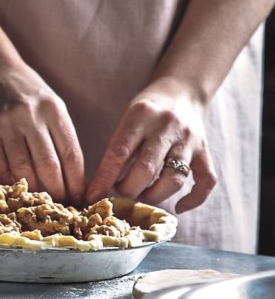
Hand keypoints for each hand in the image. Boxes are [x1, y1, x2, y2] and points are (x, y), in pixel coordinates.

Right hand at [0, 63, 84, 203]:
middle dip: (58, 191)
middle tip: (63, 206)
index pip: (71, 154)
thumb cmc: (28, 93)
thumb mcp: (52, 105)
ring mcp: (6, 124)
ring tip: (42, 202)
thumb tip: (71, 177)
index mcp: (54, 110)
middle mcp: (30, 116)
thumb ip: (61, 136)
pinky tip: (18, 188)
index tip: (81, 198)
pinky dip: (10, 181)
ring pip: (23, 169)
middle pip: (49, 166)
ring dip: (35, 191)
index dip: (77, 181)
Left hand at [85, 77, 216, 212]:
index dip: (104, 179)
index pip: (119, 153)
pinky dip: (194, 199)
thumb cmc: (145, 112)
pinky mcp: (205, 150)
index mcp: (141, 115)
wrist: (182, 90)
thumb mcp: (125, 121)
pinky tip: (178, 208)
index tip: (92, 196)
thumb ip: (116, 150)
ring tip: (139, 196)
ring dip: (153, 196)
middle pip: (147, 170)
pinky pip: (206, 180)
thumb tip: (98, 188)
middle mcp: (167, 126)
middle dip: (128, 190)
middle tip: (118, 194)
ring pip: (174, 179)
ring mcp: (189, 139)